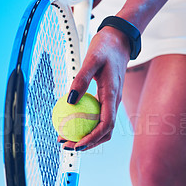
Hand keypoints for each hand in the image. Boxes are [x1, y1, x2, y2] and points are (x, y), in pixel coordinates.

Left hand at [58, 27, 130, 150]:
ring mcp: (110, 101)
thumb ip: (81, 79)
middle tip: (66, 145)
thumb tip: (69, 100)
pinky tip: (70, 121)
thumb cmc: (106, 47)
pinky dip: (85, 123)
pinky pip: (96, 116)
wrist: (119, 40)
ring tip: (66, 137)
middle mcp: (113, 102)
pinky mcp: (105, 98)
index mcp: (113, 96)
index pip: (105, 125)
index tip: (77, 145)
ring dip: (86, 136)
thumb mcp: (92, 59)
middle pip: (103, 132)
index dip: (92, 139)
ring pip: (101, 127)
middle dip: (87, 143)